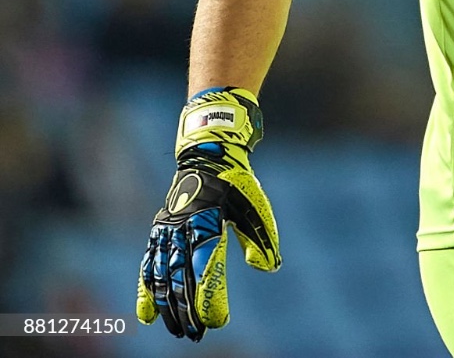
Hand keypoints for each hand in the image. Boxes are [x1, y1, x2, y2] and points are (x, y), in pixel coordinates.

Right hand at [136, 87, 280, 339]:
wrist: (208, 156)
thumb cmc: (238, 184)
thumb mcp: (256, 207)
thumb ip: (261, 238)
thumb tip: (268, 268)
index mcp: (209, 220)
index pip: (208, 266)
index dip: (210, 295)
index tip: (217, 321)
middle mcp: (182, 227)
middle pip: (182, 277)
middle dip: (189, 309)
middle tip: (198, 336)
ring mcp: (166, 230)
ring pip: (163, 275)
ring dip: (169, 306)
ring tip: (178, 332)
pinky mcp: (158, 231)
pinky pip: (149, 264)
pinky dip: (147, 291)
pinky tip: (147, 316)